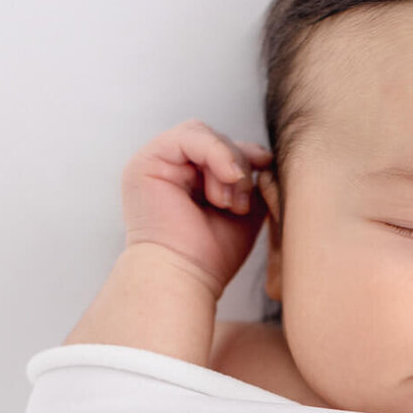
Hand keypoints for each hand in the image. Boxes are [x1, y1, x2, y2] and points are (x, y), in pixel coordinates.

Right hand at [119, 119, 274, 298]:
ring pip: (204, 134)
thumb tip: (263, 155)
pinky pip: (191, 136)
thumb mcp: (242, 209)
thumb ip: (249, 180)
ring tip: (227, 204)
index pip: (221, 147)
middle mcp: (169, 167)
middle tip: (239, 205)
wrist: (185, 278)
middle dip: (238, 165)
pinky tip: (222, 187)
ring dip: (227, 165)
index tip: (265, 170)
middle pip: (214, 138)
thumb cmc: (211, 256)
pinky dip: (215, 155)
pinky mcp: (147, 161)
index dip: (246, 156)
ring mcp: (156, 162)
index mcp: (188, 178)